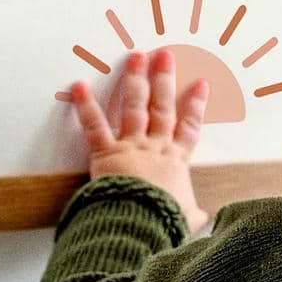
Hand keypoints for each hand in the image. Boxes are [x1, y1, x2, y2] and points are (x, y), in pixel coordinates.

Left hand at [66, 48, 210, 233]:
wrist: (142, 227)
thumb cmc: (164, 225)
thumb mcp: (187, 221)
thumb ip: (194, 215)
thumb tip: (202, 218)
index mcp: (176, 162)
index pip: (189, 127)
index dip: (196, 104)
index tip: (201, 83)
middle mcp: (155, 148)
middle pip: (162, 106)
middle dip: (164, 78)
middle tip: (165, 54)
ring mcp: (131, 147)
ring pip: (135, 106)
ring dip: (134, 79)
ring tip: (135, 56)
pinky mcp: (107, 153)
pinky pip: (94, 125)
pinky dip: (85, 105)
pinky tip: (79, 85)